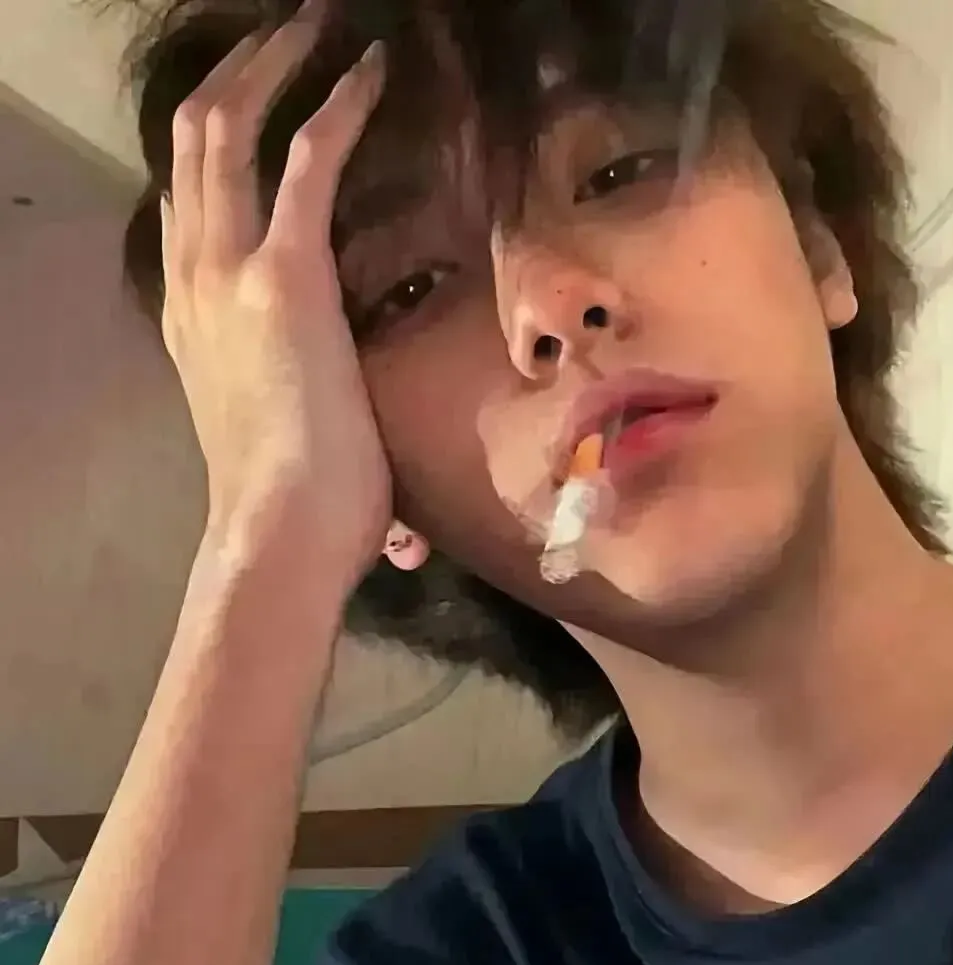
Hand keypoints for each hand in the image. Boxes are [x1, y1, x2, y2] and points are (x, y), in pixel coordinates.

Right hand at [160, 5, 389, 585]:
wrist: (278, 532)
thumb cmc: (291, 501)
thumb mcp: (271, 419)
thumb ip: (282, 379)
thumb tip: (324, 388)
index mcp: (189, 312)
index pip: (190, 199)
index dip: (220, 140)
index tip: (258, 107)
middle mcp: (191, 275)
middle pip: (196, 142)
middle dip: (239, 75)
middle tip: (285, 35)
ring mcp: (227, 271)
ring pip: (230, 129)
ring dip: (274, 66)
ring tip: (314, 26)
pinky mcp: (283, 275)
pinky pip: (306, 160)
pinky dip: (337, 106)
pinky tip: (370, 70)